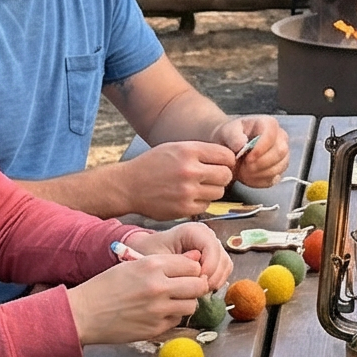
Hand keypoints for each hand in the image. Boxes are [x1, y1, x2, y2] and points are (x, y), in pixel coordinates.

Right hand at [65, 255, 206, 346]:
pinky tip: (158, 313)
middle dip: (196, 286)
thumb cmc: (107, 286)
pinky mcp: (156, 328)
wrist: (85, 313)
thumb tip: (196, 258)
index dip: (192, 270)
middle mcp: (159, 286)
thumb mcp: (133, 265)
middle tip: (185, 288)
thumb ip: (166, 262)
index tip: (186, 273)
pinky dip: (172, 316)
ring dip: (185, 302)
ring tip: (170, 301)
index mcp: (152, 265)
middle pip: (199, 285)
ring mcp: (158, 310)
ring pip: (192, 305)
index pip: (193, 265)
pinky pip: (177, 320)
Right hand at [120, 141, 246, 219]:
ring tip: (197, 187)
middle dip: (222, 176)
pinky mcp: (184, 208)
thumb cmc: (152, 165)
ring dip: (211, 190)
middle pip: (226, 175)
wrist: (128, 186)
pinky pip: (206, 206)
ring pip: (219, 192)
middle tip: (211, 177)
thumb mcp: (174, 148)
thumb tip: (228, 158)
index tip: (221, 164)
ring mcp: (188, 191)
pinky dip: (200, 202)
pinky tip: (188, 197)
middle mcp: (190, 170)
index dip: (227, 161)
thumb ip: (200, 152)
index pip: (226, 156)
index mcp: (189, 151)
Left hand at [140, 220, 230, 288]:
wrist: (147, 253)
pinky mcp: (214, 258)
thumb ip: (176, 261)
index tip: (200, 280)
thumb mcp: (157, 257)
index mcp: (193, 230)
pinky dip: (217, 281)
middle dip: (214, 275)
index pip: (211, 246)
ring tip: (201, 291)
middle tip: (201, 290)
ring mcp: (211, 246)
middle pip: (221, 256)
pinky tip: (204, 289)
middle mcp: (206, 236)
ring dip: (216, 280)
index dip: (210, 264)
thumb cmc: (150, 252)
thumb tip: (198, 267)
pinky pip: (224, 270)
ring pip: (225, 264)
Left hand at [213, 116, 288, 189]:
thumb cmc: (230, 137)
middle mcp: (280, 138)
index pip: (272, 135)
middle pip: (280, 152)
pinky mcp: (279, 170)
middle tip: (244, 166)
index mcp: (269, 124)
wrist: (229, 149)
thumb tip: (242, 144)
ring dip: (259, 173)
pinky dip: (259, 181)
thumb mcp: (227, 132)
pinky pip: (274, 179)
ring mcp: (282, 155)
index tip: (247, 158)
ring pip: (279, 167)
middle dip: (261, 163)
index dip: (261, 148)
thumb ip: (233, 136)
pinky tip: (248, 177)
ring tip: (243, 171)